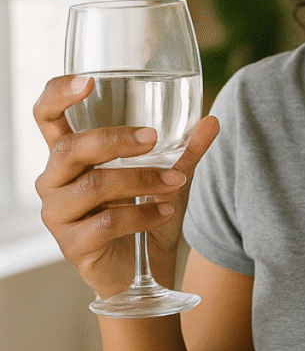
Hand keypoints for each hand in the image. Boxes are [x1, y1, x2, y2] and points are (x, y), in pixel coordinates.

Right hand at [34, 75, 219, 298]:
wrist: (144, 271)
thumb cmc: (147, 217)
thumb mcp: (169, 178)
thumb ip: (187, 150)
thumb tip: (212, 121)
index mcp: (69, 157)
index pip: (46, 117)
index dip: (58, 94)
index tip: (89, 79)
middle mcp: (55, 180)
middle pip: (72, 149)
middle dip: (115, 141)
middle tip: (153, 139)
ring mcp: (58, 214)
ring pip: (94, 186)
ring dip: (140, 181)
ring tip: (173, 185)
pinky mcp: (71, 244)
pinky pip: (106, 222)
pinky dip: (141, 215)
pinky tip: (164, 212)